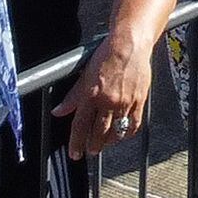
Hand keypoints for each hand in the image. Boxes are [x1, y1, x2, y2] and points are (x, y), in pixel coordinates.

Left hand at [54, 31, 153, 158]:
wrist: (130, 44)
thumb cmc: (107, 55)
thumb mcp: (84, 75)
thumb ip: (72, 97)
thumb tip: (59, 111)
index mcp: (91, 95)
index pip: (80, 126)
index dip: (76, 143)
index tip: (75, 153)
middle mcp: (108, 101)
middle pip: (98, 133)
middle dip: (93, 146)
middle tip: (90, 150)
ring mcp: (125, 102)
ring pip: (116, 132)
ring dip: (108, 142)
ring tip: (104, 144)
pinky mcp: (139, 101)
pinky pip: (133, 124)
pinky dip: (127, 133)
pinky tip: (122, 134)